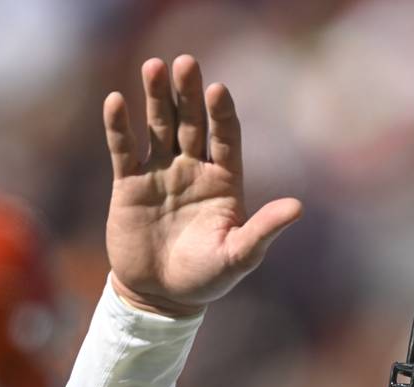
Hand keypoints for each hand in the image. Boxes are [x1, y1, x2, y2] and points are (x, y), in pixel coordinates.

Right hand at [103, 55, 301, 315]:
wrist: (161, 296)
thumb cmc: (206, 278)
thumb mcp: (239, 257)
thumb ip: (263, 231)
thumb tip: (297, 208)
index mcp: (225, 180)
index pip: (225, 137)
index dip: (222, 114)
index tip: (218, 89)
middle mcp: (194, 168)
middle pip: (193, 122)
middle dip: (188, 93)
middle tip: (185, 62)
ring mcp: (161, 172)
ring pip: (159, 126)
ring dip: (156, 98)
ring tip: (154, 66)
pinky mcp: (129, 183)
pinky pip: (124, 149)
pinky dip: (119, 127)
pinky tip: (116, 101)